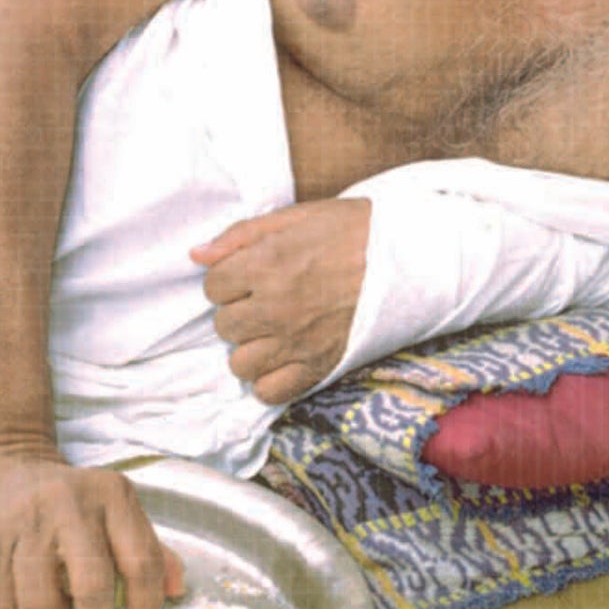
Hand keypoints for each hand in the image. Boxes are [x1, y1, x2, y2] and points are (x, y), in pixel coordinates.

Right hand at [0, 442, 183, 608]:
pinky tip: (20, 585)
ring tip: (53, 601)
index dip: (147, 600)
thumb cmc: (65, 500)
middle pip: (92, 586)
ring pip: (41, 601)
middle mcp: (68, 502)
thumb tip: (178, 589)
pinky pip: (2, 599)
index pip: (142, 560)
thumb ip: (148, 547)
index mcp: (110, 493)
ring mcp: (24, 519)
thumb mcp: (112, 509)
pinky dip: (13, 605)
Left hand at [190, 197, 370, 404]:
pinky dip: (270, 379)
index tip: (250, 275)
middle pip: (224, 325)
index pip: (213, 285)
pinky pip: (270, 391)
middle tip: (265, 300)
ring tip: (273, 331)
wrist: (411, 258)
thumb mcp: (297, 216)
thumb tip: (197, 255)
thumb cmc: (355, 230)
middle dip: (239, 311)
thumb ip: (242, 235)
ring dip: (251, 347)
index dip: (229, 278)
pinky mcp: (318, 367)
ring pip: (240, 363)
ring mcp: (296, 342)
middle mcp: (275, 306)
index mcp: (267, 263)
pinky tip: (284, 358)